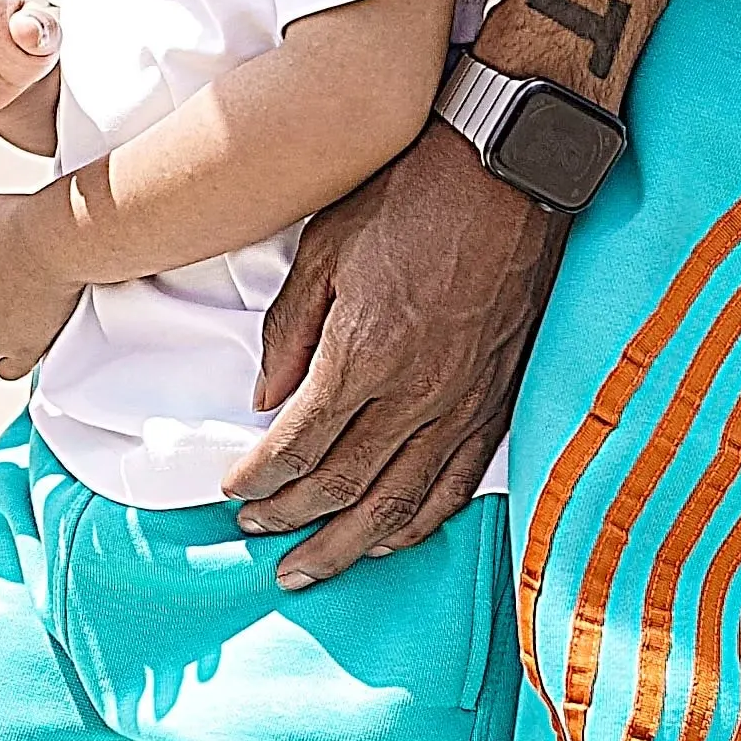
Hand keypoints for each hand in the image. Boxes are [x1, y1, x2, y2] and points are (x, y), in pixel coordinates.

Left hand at [228, 131, 559, 586]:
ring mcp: (462, 402)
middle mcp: (414, 393)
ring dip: (348, 544)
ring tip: (311, 568)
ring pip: (398, 501)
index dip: (258, 478)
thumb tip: (264, 400)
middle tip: (256, 539)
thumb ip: (289, 332)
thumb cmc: (412, 196)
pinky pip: (456, 484)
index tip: (233, 493)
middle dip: (291, 520)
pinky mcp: (497, 400)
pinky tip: (389, 539)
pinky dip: (418, 522)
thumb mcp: (325, 248)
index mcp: (362, 354)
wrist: (507, 172)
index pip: (297, 444)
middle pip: (342, 485)